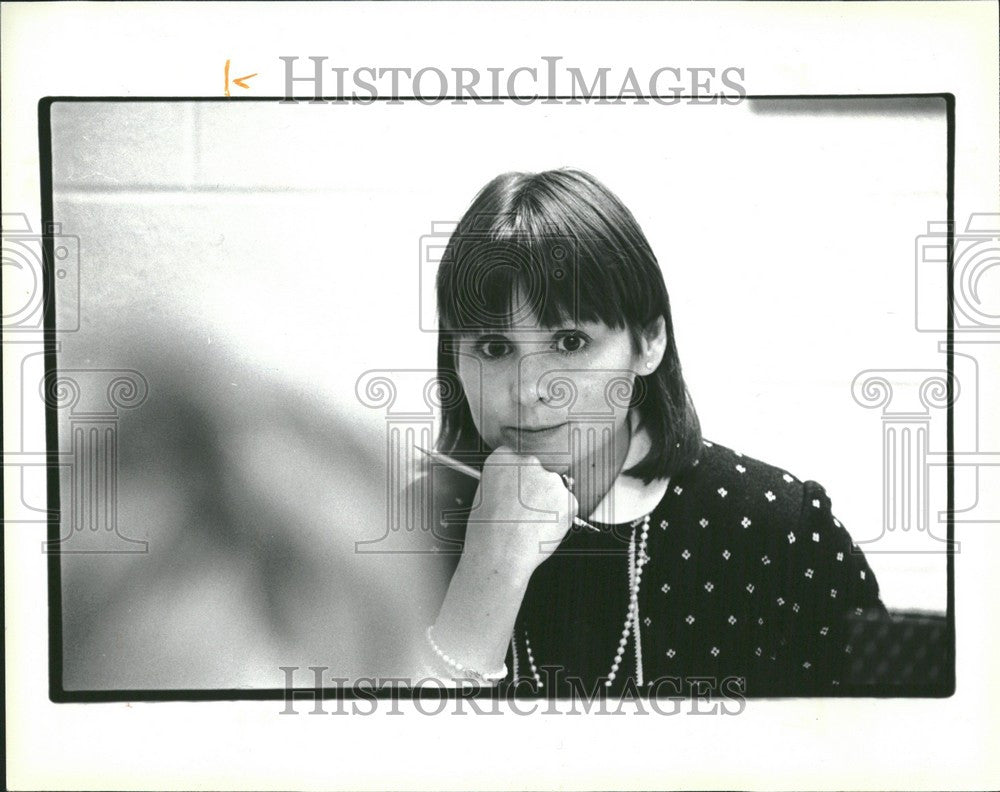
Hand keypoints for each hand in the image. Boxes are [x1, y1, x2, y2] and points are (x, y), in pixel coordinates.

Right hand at [462, 445, 579, 578]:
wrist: (500, 553)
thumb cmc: (487, 530)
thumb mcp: (483, 494)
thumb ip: (504, 481)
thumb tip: (517, 484)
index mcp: (503, 457)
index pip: (517, 458)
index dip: (518, 478)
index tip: (517, 490)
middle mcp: (529, 462)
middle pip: (539, 471)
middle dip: (536, 488)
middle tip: (525, 511)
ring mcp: (551, 479)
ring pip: (555, 489)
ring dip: (549, 502)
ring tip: (531, 524)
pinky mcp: (568, 498)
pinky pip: (568, 506)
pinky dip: (561, 517)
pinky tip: (543, 528)